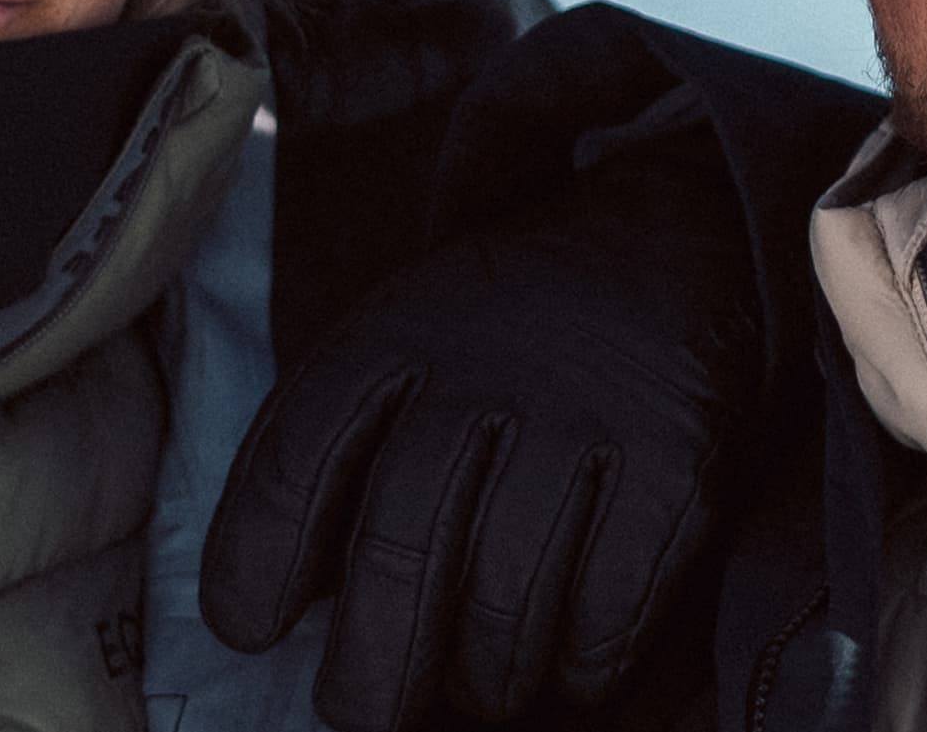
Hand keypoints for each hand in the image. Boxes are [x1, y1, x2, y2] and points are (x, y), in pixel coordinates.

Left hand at [203, 94, 760, 729]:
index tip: (247, 629)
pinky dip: (580, 666)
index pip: (293, 463)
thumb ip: (336, 450)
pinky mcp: (679, 459)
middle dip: (368, 667)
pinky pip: (612, 606)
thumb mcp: (399, 342)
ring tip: (474, 695)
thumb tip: (286, 606)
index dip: (254, 564)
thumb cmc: (507, 331)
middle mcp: (486, 371)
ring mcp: (588, 416)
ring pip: (506, 599)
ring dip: (481, 680)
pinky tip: (566, 671)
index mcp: (393, 337)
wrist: (676, 241)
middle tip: (358, 712)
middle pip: (400, 549)